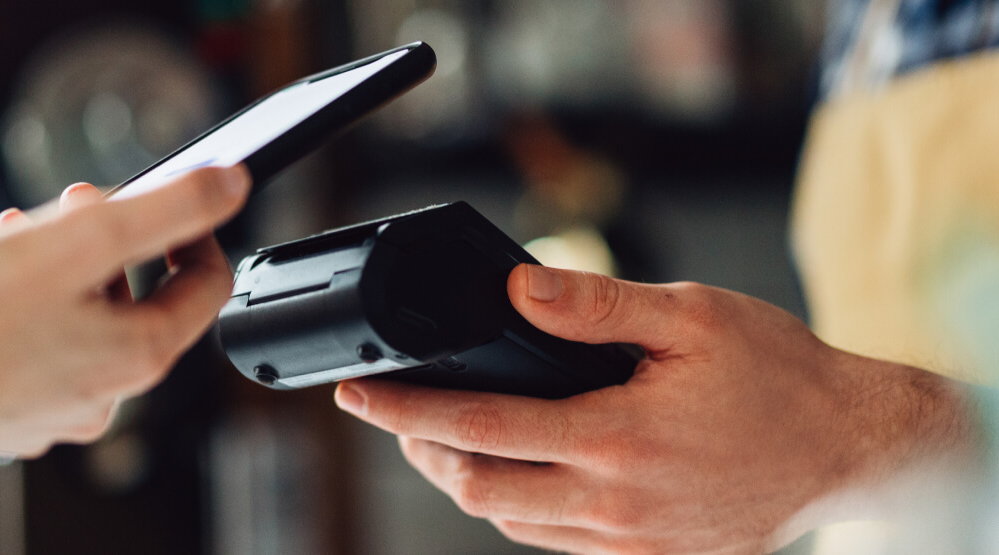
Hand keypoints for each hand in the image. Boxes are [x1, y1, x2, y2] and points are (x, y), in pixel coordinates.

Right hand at [0, 165, 249, 463]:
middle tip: (65, 208)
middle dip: (106, 242)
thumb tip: (229, 187)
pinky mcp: (14, 414)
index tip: (162, 200)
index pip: (206, 286)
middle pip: (137, 299)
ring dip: (59, 267)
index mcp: (139, 357)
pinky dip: (25, 306)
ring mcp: (59, 411)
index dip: (191, 231)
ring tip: (11, 238)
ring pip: (83, 319)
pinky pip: (40, 346)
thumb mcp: (80, 240)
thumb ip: (166, 210)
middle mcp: (108, 397)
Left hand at [335, 264, 975, 553]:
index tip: (360, 393)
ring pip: (508, 521)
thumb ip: (597, 306)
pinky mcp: (644, 554)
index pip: (478, 427)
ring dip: (461, 481)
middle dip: (418, 452)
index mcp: (617, 438)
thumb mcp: (693, 316)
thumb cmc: (780, 377)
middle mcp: (614, 501)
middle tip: (389, 414)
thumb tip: (516, 290)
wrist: (852, 449)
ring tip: (437, 437)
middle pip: (476, 489)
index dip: (404, 412)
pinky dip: (513, 506)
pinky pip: (552, 541)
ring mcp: (628, 538)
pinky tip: (507, 469)